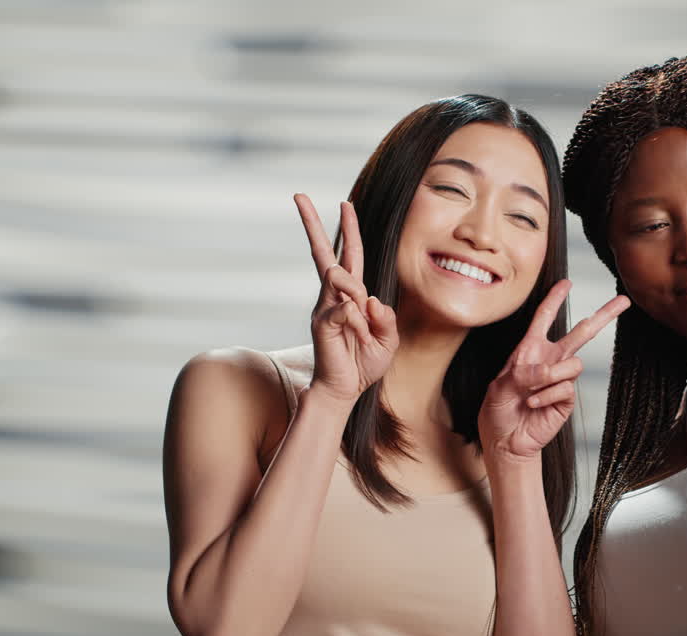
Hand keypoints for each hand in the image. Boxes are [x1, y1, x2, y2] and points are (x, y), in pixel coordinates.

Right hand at [295, 194, 398, 404]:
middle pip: (323, 251)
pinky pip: (344, 309)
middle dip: (312, 222)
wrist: (346, 389)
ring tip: (364, 325)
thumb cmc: (364, 363)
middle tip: (298, 195)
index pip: (350, 255)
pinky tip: (358, 335)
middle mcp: (334, 295)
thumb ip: (386, 318)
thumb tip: (370, 300)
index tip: (344, 202)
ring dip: (356, 292)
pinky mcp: (322, 322)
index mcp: (353, 295)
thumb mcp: (388, 339)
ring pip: (338, 276)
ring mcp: (325, 307)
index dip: (349, 229)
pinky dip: (357, 321)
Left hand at [478, 280, 629, 464]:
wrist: (505, 441)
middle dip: (603, 315)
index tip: (566, 282)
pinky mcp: (567, 399)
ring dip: (550, 376)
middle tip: (624, 301)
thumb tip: (550, 369)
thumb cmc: (497, 411)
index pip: (544, 318)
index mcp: (529, 351)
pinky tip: (533, 405)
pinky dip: (547, 395)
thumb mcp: (499, 386)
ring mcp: (560, 380)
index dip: (555, 299)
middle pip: (581, 333)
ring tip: (530, 392)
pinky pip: (566, 387)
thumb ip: (523, 372)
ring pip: (574, 363)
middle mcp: (549, 361)